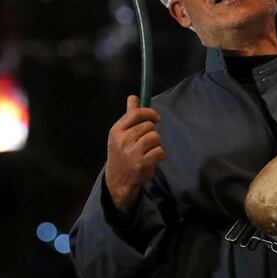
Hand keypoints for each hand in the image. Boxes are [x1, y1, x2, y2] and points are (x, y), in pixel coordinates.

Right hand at [105, 95, 164, 214]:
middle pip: (149, 126)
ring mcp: (132, 153)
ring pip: (156, 137)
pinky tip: (149, 160)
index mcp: (116, 131)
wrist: (118, 181)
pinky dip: (158, 155)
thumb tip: (133, 96)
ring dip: (155, 144)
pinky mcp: (142, 164)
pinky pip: (160, 151)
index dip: (150, 113)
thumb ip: (129, 115)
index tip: (156, 118)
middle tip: (145, 142)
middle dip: (152, 132)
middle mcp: (123, 140)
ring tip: (147, 151)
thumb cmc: (121, 153)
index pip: (136, 113)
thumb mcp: (120, 134)